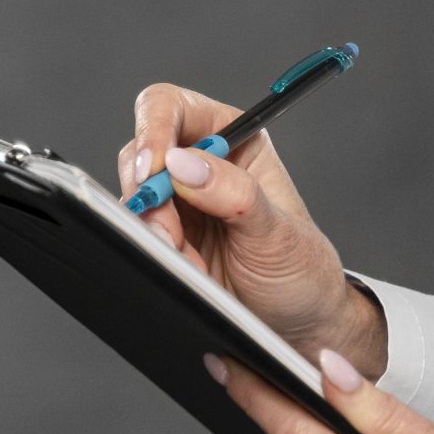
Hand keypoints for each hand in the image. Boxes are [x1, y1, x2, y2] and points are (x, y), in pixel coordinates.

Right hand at [120, 83, 385, 373]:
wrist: (297, 326)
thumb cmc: (300, 271)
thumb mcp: (276, 232)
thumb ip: (234, 194)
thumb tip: (182, 163)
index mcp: (235, 139)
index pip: (174, 107)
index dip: (154, 128)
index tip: (152, 167)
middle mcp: (202, 162)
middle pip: (142, 151)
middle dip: (150, 192)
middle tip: (168, 231)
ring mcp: (178, 201)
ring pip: (134, 195)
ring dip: (152, 228)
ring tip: (188, 259)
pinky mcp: (165, 236)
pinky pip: (136, 233)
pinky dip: (152, 252)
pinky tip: (185, 267)